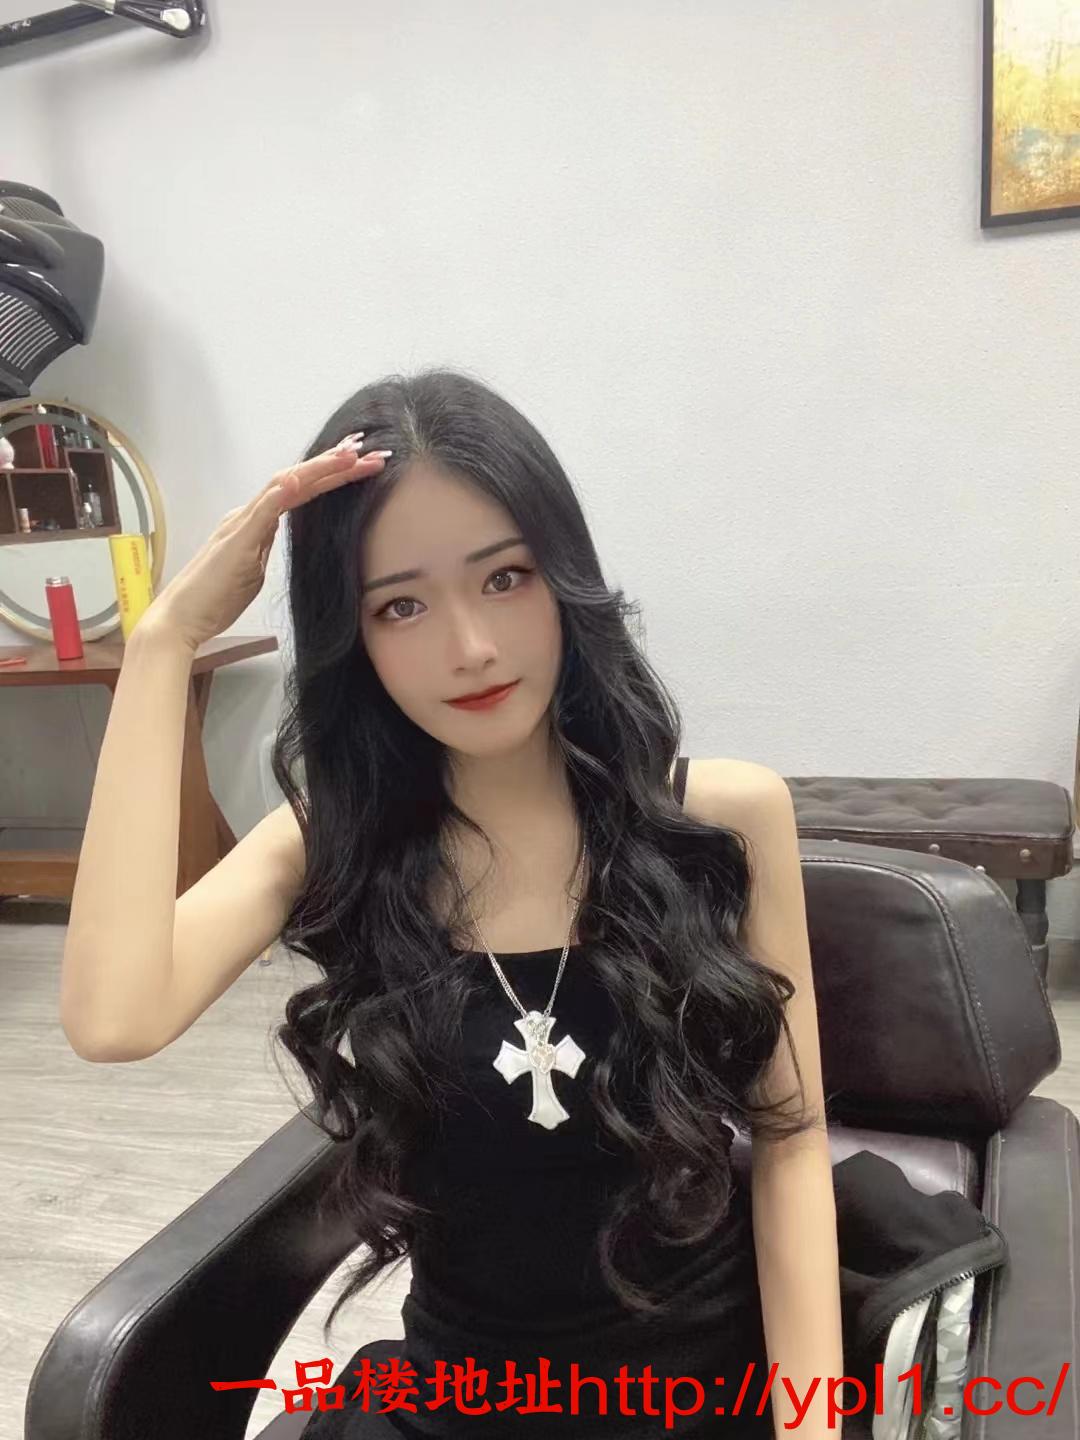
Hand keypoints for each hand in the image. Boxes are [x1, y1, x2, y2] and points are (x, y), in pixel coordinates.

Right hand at [143, 436, 391, 650]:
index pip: (301, 492)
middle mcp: (249, 515)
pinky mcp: (235, 542)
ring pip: (284, 487)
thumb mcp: (252, 571)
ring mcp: (241, 524)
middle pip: (299, 481)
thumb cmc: (215, 599)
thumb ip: (264, 549)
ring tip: (350, 455)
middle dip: (337, 465)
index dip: (332, 476)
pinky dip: (278, 494)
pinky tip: (298, 480)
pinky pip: (259, 513)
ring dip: (319, 470)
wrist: (181, 617)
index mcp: (256, 522)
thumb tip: (277, 541)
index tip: (363, 464)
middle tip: (374, 452)